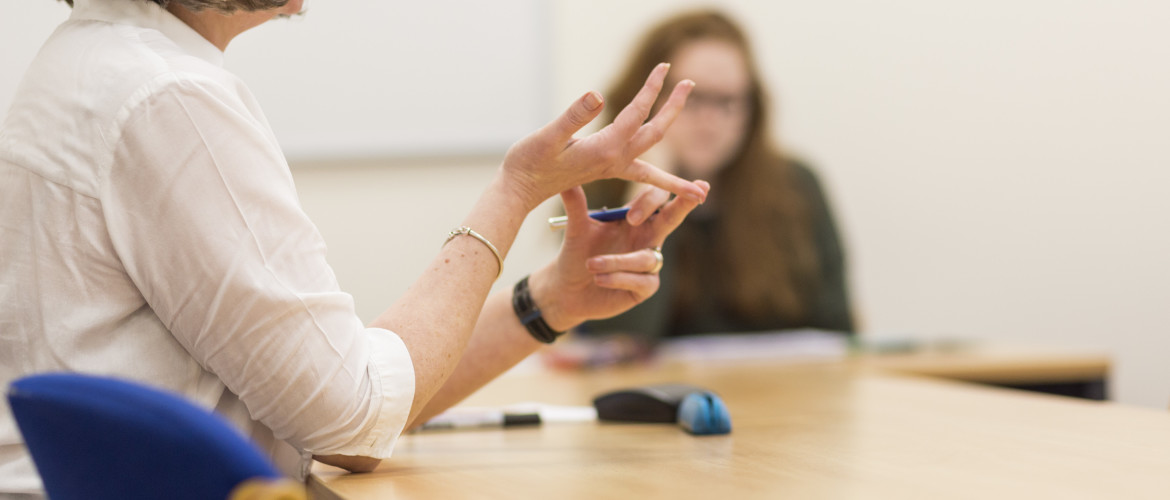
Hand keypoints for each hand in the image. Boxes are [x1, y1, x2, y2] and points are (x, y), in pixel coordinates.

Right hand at [499, 63, 705, 209]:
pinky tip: (669, 175)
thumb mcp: (548, 136)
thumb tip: (597, 95)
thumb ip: (574, 117)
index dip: (651, 88)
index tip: (664, 66)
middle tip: (690, 83)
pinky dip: (662, 175)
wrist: (520, 191)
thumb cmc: (529, 163)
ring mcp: (611, 167)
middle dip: (674, 107)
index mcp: (605, 149)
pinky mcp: (604, 168)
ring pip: (652, 153)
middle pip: (655, 132)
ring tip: (693, 144)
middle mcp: (614, 160)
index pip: (637, 113)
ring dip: (671, 141)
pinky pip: (642, 170)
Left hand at [530, 181, 709, 331]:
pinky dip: (618, 278)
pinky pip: (641, 280)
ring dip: (618, 261)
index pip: (655, 199)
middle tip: (700, 192)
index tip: (633, 214)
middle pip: (672, 218)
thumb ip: (576, 205)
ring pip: (645, 258)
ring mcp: (649, 264)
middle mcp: (647, 238)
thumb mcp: (576, 230)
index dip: (651, 200)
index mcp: (635, 219)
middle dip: (685, 205)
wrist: (566, 290)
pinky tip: (598, 279)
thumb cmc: (576, 256)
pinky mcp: (645, 288)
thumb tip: (567, 180)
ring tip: (591, 264)